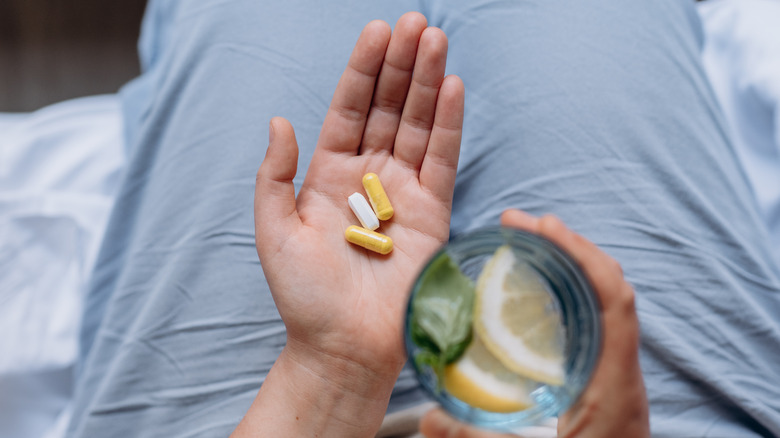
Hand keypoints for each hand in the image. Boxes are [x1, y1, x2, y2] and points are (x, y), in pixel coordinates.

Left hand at [236, 12, 464, 436]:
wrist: (343, 345)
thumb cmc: (304, 295)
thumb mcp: (273, 230)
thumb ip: (275, 175)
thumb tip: (279, 120)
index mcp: (328, 174)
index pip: (349, 108)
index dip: (363, 70)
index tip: (377, 31)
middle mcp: (369, 175)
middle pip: (387, 107)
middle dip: (401, 65)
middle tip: (414, 23)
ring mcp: (403, 192)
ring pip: (417, 124)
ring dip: (427, 82)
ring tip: (435, 40)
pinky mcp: (433, 212)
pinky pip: (442, 159)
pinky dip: (448, 123)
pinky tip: (452, 87)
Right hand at [420, 210, 649, 437]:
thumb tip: (428, 419)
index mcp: (614, 383)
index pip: (614, 298)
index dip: (581, 253)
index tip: (540, 226)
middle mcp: (622, 371)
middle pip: (609, 287)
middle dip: (568, 246)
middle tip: (520, 225)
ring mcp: (616, 375)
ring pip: (604, 302)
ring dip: (570, 266)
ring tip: (528, 246)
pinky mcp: (605, 384)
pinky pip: (595, 321)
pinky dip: (569, 295)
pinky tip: (538, 295)